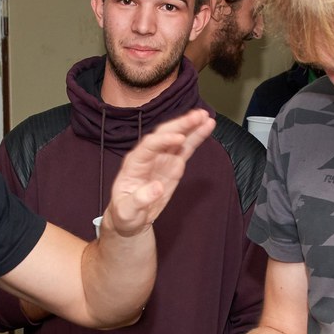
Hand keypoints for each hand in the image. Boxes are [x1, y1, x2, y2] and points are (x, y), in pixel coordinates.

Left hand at [101, 109, 215, 236]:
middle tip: (197, 116)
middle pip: (164, 134)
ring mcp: (162, 158)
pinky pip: (186, 147)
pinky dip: (196, 137)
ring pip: (177, 137)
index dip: (164, 140)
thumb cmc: (126, 213)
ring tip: (205, 116)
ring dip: (191, 126)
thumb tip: (157, 188)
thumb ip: (140, 199)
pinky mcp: (173, 163)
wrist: (131, 217)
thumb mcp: (128, 211)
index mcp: (134, 163)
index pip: (149, 145)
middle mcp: (149, 155)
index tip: (180, 138)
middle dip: (180, 124)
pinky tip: (207, 126)